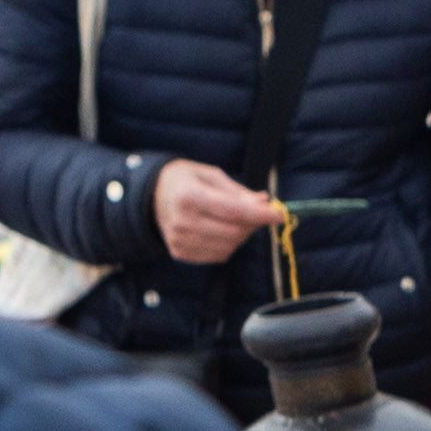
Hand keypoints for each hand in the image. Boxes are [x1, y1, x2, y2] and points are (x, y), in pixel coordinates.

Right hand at [153, 159, 281, 264]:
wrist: (151, 195)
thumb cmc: (185, 180)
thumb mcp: (211, 175)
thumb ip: (238, 192)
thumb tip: (264, 203)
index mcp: (189, 195)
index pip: (234, 211)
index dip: (261, 214)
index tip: (280, 214)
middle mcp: (182, 221)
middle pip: (234, 232)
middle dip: (252, 224)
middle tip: (256, 213)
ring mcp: (179, 240)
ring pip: (229, 247)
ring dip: (241, 236)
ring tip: (234, 220)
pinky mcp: (180, 253)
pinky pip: (218, 256)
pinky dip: (228, 245)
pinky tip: (220, 230)